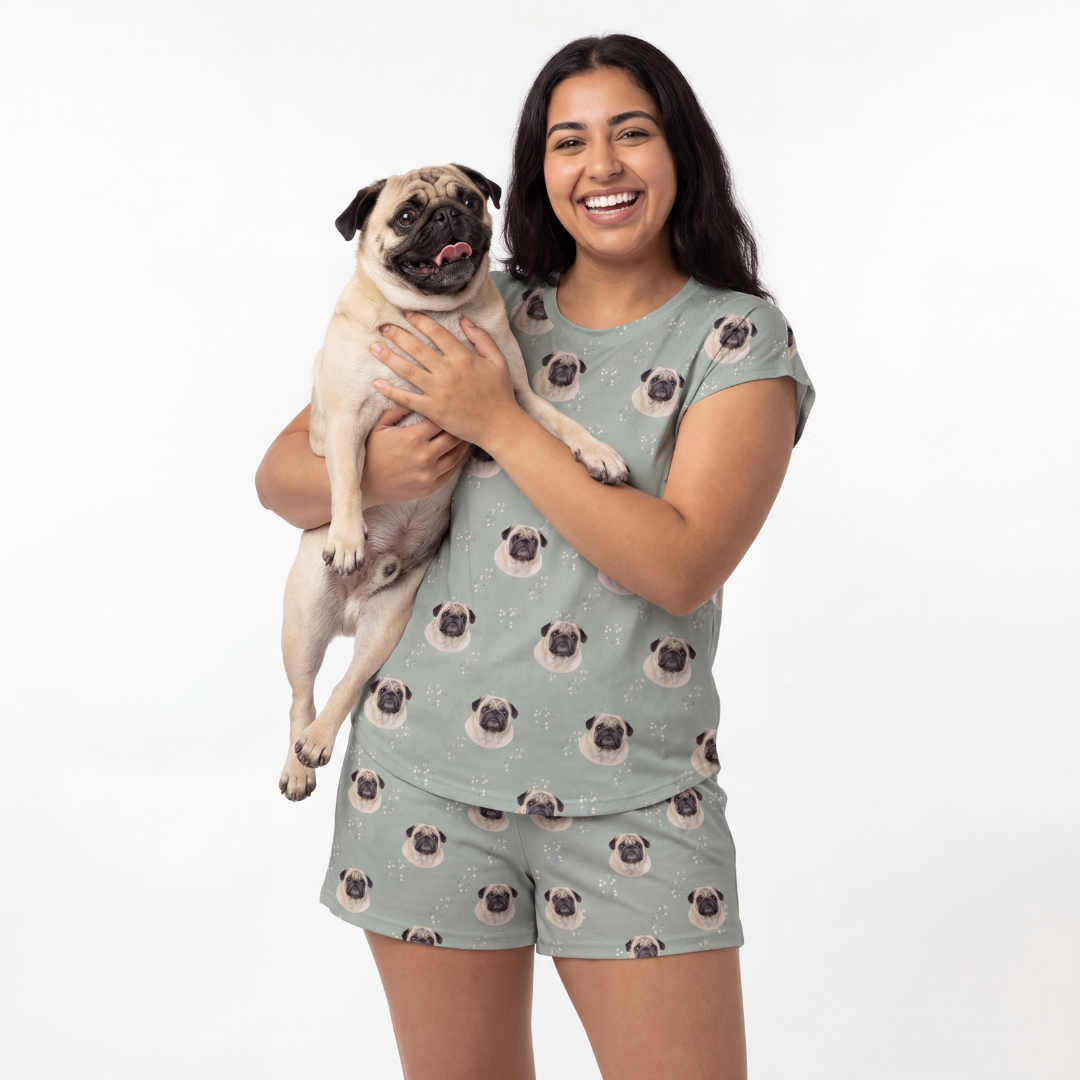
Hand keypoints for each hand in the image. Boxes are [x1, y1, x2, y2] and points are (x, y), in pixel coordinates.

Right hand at [361, 404, 468, 505]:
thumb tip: (414, 394)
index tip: (450, 408)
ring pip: (456, 455)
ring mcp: (429, 473)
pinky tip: (457, 454)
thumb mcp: (379, 426)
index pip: (440, 420)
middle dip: (458, 427)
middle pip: (452, 437)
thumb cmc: (370, 453)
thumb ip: (398, 409)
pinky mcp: (430, 487)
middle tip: (463, 420)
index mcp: (413, 437)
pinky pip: (450, 472)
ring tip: (465, 436)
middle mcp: (425, 456)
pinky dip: (456, 462)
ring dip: (461, 445)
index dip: (446, 413)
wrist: (364, 485)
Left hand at [371, 312, 520, 446]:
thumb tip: (464, 320)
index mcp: (463, 358)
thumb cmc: (500, 393)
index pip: (436, 332)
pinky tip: (378, 383)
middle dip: (397, 335)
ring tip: (374, 347)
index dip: (420, 320)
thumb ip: (482, 338)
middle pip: (416, 348)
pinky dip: (391, 391)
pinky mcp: (433, 410)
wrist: (499, 425)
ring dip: (389, 357)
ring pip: (408, 370)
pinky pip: (407, 399)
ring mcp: (438, 391)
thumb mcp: (498, 361)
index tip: (407, 314)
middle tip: (382, 327)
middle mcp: (448, 372)